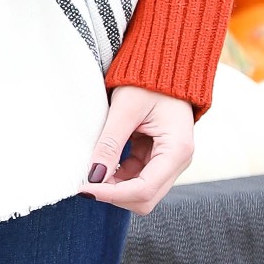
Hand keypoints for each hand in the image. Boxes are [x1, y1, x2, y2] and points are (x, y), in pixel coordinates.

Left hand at [82, 87, 192, 214]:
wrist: (166, 65)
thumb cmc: (149, 81)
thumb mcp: (125, 109)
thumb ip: (110, 143)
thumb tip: (93, 176)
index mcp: (177, 149)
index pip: (144, 189)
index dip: (112, 194)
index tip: (85, 188)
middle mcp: (178, 161)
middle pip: (145, 198)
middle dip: (114, 194)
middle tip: (85, 182)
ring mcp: (170, 162)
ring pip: (140, 192)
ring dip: (114, 188)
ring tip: (91, 171)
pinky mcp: (159, 158)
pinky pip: (137, 179)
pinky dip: (118, 178)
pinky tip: (102, 165)